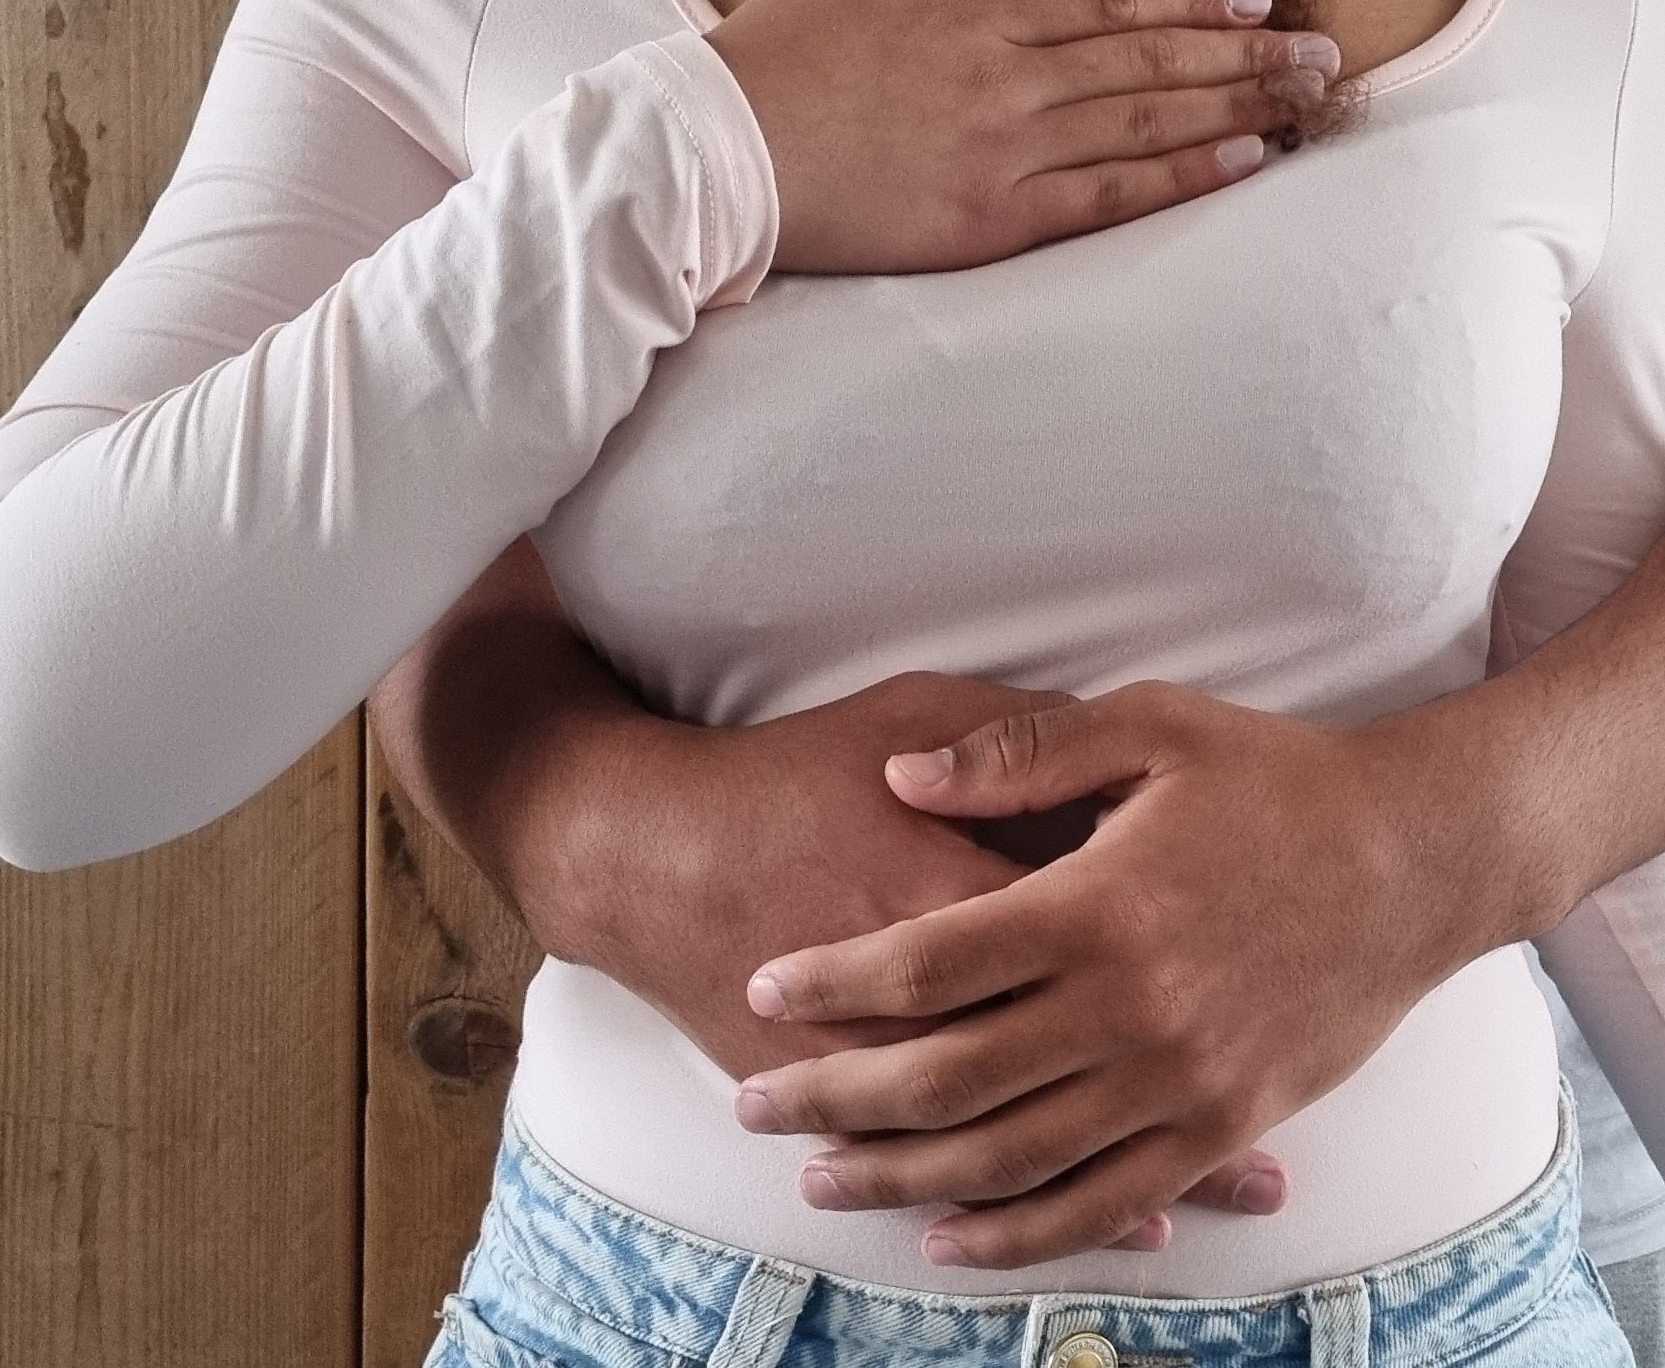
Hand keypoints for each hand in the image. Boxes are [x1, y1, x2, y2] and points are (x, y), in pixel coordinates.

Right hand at [557, 670, 1286, 1248]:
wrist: (650, 847)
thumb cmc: (784, 771)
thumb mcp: (906, 707)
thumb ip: (1011, 732)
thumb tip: (1103, 753)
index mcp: (965, 887)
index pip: (1097, 946)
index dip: (1190, 981)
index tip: (1277, 997)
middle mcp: (934, 994)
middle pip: (1076, 1073)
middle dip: (1173, 1116)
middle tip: (1264, 1157)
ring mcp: (884, 1055)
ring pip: (1018, 1146)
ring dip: (1115, 1186)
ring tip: (1203, 1207)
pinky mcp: (843, 1094)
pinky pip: (944, 1168)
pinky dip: (1014, 1207)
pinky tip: (1064, 1219)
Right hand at [706, 0, 1339, 276]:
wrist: (713, 161)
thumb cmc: (759, 72)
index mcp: (970, 22)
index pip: (1104, 6)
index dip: (1186, 4)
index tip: (1253, 1)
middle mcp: (1004, 84)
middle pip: (1147, 63)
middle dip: (1242, 56)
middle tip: (1321, 54)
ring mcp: (1002, 155)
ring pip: (1144, 125)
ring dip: (1235, 109)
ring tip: (1304, 101)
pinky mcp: (986, 223)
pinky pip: (1105, 199)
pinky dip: (1179, 177)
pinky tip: (1240, 162)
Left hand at [736, 680, 1539, 1269]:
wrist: (1419, 856)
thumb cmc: (1277, 778)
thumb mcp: (1149, 725)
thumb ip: (1015, 751)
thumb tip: (898, 776)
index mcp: (1097, 906)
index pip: (927, 960)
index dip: (833, 981)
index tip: (763, 987)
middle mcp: (1132, 1009)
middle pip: (947, 1076)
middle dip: (835, 1098)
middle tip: (756, 1108)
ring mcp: (1180, 1080)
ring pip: (1012, 1157)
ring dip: (904, 1180)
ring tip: (821, 1182)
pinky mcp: (1223, 1124)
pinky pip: (1105, 1198)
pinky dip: (1021, 1232)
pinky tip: (953, 1240)